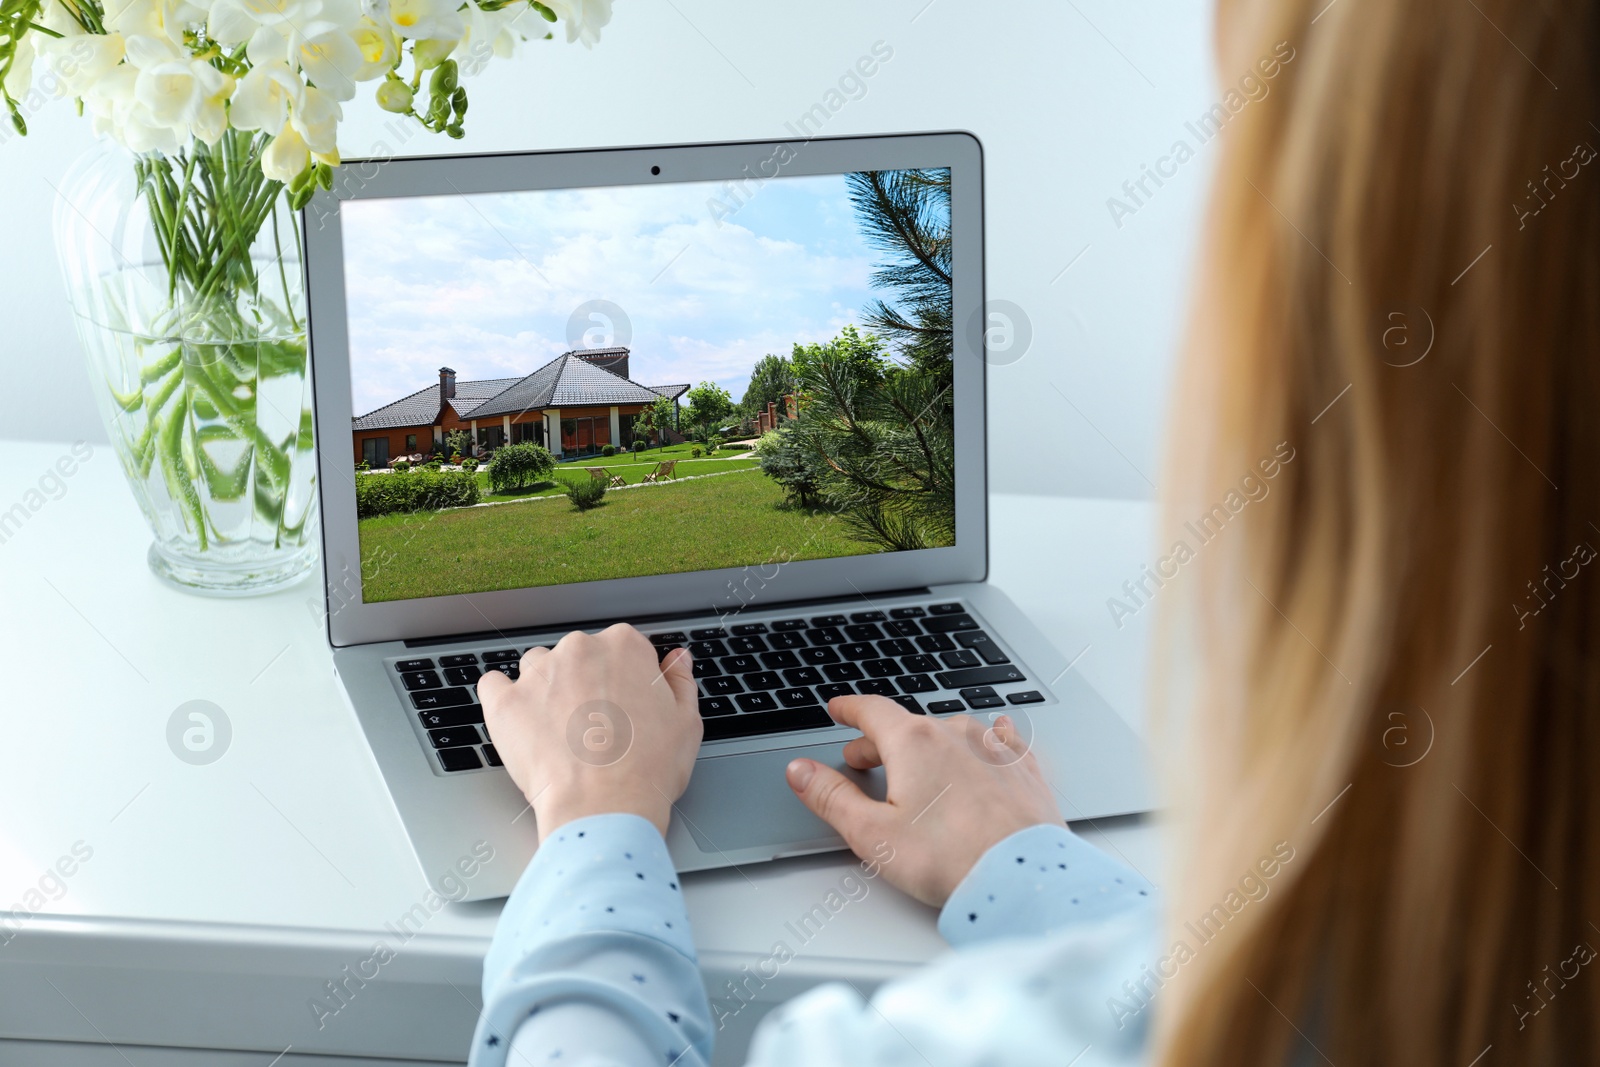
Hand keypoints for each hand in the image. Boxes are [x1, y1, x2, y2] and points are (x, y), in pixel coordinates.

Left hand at [478, 625, 701, 840]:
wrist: (604, 808)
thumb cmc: (648, 769)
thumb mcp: (686, 722)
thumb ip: (679, 682)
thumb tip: (676, 661)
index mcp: (625, 647)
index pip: (622, 648)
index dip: (625, 679)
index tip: (625, 704)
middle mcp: (580, 649)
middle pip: (579, 656)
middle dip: (585, 683)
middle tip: (596, 725)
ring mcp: (539, 674)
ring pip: (538, 668)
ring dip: (546, 689)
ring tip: (559, 730)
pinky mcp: (505, 702)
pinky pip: (494, 685)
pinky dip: (503, 698)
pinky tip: (519, 720)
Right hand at [785, 696, 1061, 906]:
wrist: (1022, 876)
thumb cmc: (950, 859)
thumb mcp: (872, 833)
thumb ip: (831, 797)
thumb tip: (801, 772)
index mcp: (914, 743)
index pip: (872, 711)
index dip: (849, 710)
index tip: (839, 709)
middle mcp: (956, 735)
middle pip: (908, 726)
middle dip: (881, 741)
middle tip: (863, 758)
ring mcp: (993, 749)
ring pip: (952, 732)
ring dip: (928, 744)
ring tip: (918, 763)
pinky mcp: (1023, 770)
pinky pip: (1001, 740)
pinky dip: (987, 738)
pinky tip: (994, 735)